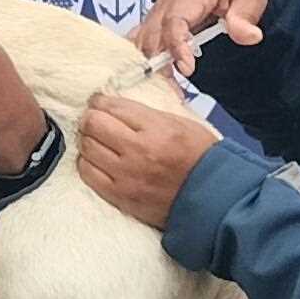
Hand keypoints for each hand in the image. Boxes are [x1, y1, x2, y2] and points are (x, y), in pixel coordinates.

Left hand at [78, 93, 220, 232]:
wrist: (213, 196)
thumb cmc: (200, 157)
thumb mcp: (180, 123)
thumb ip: (147, 115)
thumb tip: (116, 107)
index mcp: (156, 128)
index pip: (113, 106)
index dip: (100, 102)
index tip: (98, 102)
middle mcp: (138, 150)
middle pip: (93, 124)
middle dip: (90, 118)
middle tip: (94, 120)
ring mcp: (126, 175)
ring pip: (87, 148)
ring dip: (88, 141)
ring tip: (97, 141)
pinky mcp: (120, 196)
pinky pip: (88, 174)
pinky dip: (87, 164)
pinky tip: (97, 161)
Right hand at [135, 0, 270, 80]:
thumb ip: (246, 15)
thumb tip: (249, 36)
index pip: (175, 19)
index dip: (177, 45)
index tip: (187, 69)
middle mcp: (168, 0)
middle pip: (153, 35)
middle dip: (160, 66)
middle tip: (175, 93)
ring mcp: (157, 9)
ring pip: (141, 40)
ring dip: (149, 66)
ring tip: (166, 92)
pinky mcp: (153, 18)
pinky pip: (138, 39)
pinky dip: (140, 59)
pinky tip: (152, 79)